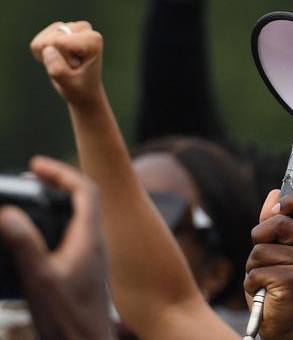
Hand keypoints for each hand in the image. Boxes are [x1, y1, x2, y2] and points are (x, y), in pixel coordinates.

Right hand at [0, 157, 111, 339]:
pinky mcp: (83, 272)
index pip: (85, 189)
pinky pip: (72, 237)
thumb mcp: (40, 278)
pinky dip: (54, 226)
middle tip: (32, 179)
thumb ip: (24, 243)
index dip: (62, 172)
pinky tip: (34, 237)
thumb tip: (8, 212)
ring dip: (57, 204)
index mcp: (90, 238)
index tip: (36, 165)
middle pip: (83, 200)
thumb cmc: (68, 317)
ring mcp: (90, 258)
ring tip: (32, 200)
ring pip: (78, 219)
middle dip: (58, 183)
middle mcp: (94, 244)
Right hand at [29, 21, 105, 107]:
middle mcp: (84, 28)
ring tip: (64, 63)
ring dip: (48, 56)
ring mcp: (71, 27)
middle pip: (50, 40)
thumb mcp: (69, 84)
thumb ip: (58, 70)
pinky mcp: (58, 30)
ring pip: (42, 41)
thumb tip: (47, 50)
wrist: (83, 88)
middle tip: (70, 66)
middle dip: (54, 57)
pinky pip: (37, 42)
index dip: (61, 60)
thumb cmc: (79, 86)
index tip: (75, 67)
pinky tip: (56, 59)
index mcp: (93, 39)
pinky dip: (41, 54)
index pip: (59, 42)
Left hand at [243, 190, 292, 339]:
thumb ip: (272, 223)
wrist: (281, 321)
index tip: (276, 211)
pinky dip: (251, 283)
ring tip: (264, 279)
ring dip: (252, 267)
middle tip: (264, 258)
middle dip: (259, 239)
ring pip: (260, 250)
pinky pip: (256, 271)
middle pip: (277, 222)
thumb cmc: (274, 284)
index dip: (290, 201)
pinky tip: (264, 291)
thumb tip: (274, 193)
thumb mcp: (271, 250)